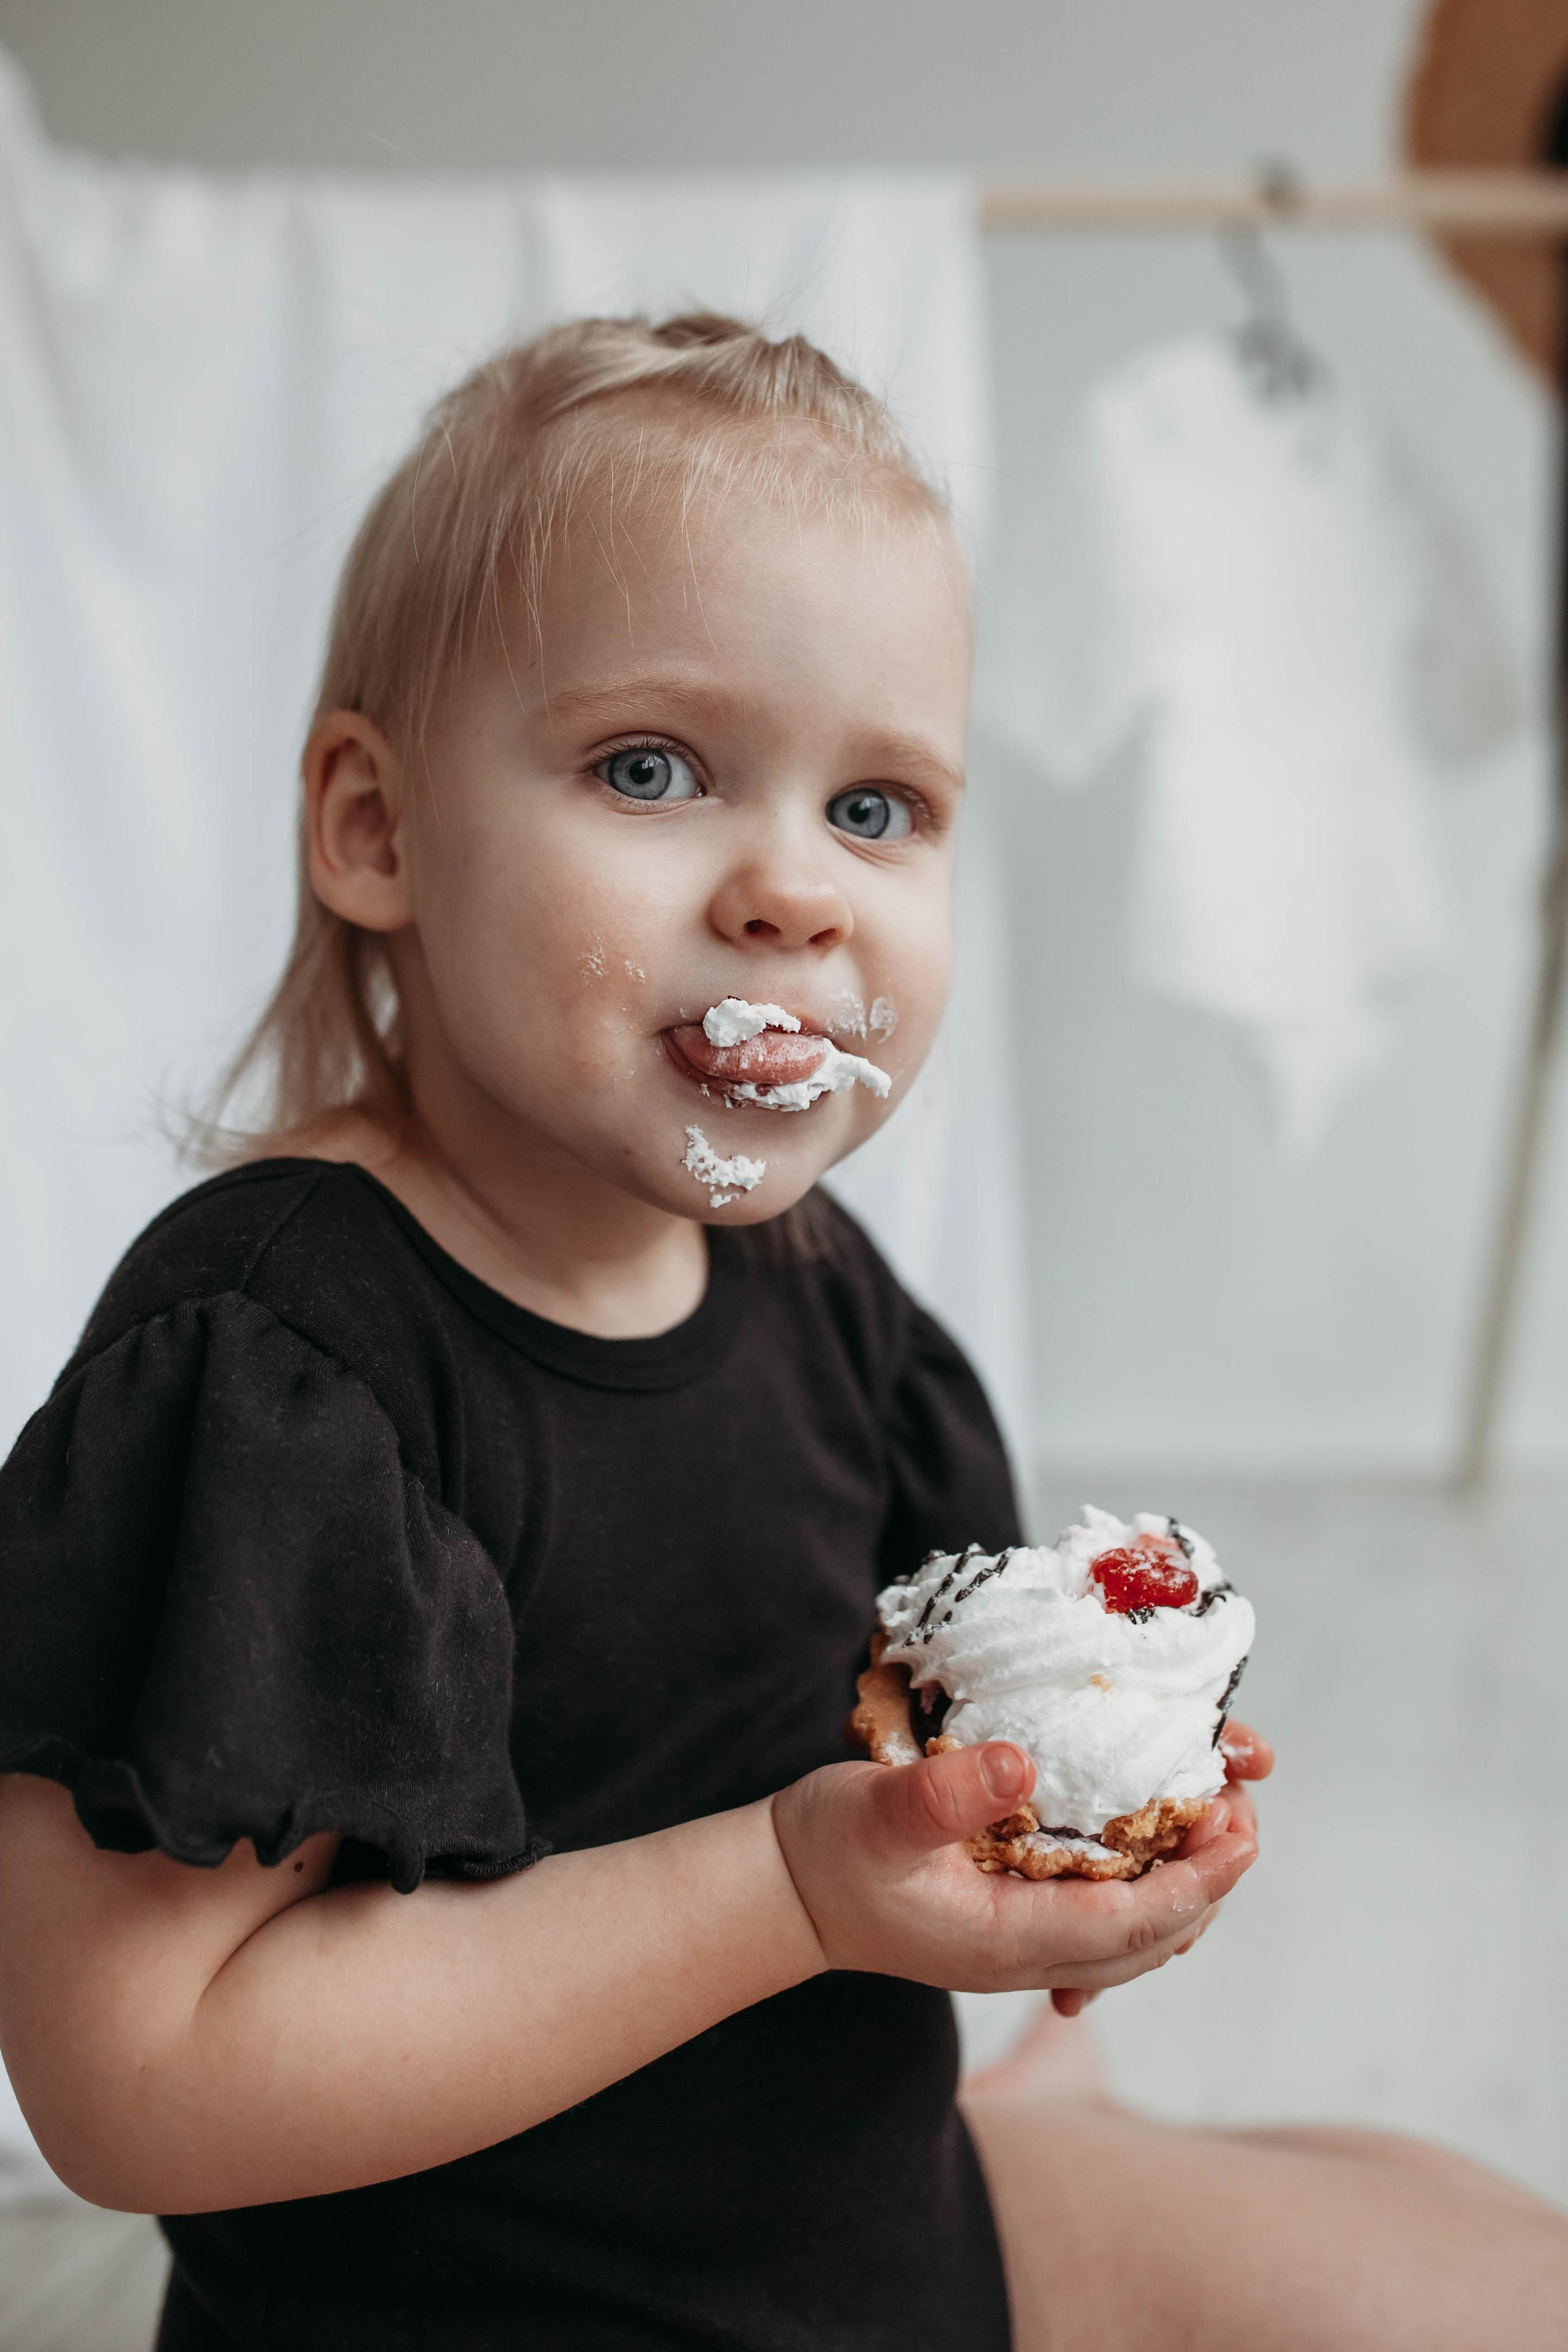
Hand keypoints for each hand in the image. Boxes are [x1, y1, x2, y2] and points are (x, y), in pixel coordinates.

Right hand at [771, 1739, 1257, 1997]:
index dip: (1196, 1881)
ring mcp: (1021, 1948)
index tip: (1241, 1831)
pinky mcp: (1013, 1926)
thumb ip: (943, 1796)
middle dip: (1208, 1878)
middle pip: (1150, 1938)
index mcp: (1006, 1939)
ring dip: (1185, 1884)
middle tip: (1240, 1805)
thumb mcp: (875, 1812)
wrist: (783, 1893)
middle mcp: (1026, 1957)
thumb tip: (1019, 1763)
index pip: (1130, 1925)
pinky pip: (1105, 1925)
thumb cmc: (827, 1851)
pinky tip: (1154, 1857)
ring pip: (1135, 1937)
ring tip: (1211, 1818)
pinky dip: (1147, 1892)